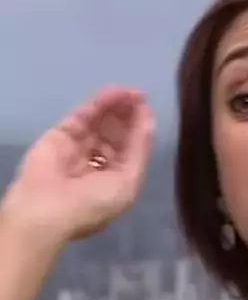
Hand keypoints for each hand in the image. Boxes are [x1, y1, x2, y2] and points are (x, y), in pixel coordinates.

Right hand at [0, 86, 154, 243]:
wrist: (47, 207)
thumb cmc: (93, 202)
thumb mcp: (127, 182)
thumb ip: (139, 149)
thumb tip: (148, 121)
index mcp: (113, 182)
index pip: (129, 151)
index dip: (139, 131)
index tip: (148, 110)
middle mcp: (96, 165)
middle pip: (115, 135)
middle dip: (128, 117)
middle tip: (140, 96)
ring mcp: (78, 148)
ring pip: (101, 123)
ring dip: (116, 107)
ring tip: (131, 92)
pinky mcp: (62, 134)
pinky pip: (85, 115)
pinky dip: (100, 103)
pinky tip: (115, 92)